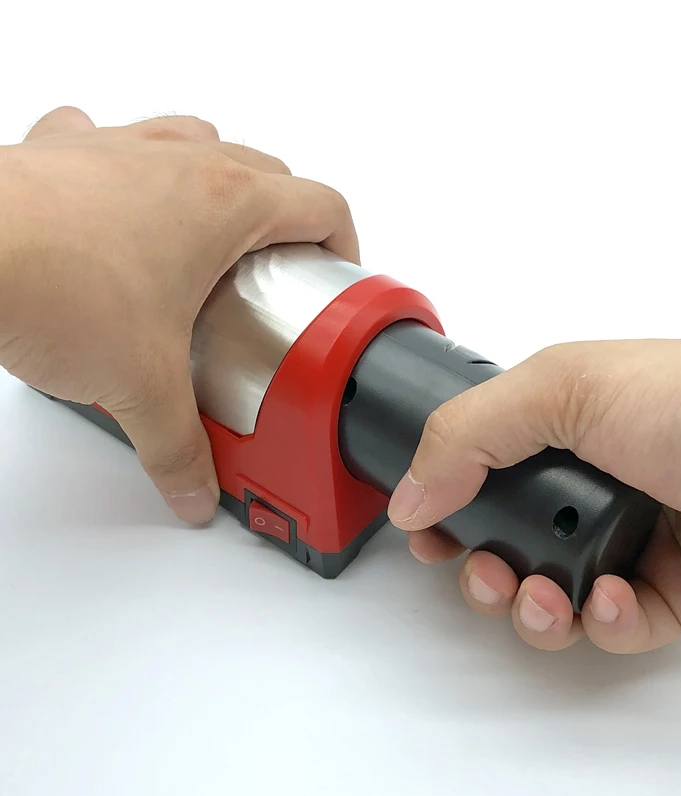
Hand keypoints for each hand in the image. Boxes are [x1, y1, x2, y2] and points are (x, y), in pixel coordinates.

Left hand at [0, 106, 357, 523]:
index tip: (337, 272)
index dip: (344, 241)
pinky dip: (130, 167)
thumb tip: (194, 488)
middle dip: (286, 219)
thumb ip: (179, 448)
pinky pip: (115, 139)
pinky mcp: (67, 153)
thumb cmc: (53, 286)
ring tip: (208, 237)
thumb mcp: (140, 385)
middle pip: (268, 172)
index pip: (321, 206)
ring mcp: (122, 149)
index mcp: (226, 204)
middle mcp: (180, 162)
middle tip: (275, 270)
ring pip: (200, 142)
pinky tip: (120, 206)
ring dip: (218, 181)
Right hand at [387, 338, 680, 652]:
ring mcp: (628, 539)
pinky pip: (612, 627)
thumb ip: (468, 433)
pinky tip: (616, 596)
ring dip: (531, 609)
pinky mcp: (670, 591)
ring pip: (549, 596)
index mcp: (559, 428)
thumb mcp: (565, 388)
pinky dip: (604, 621)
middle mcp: (588, 484)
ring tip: (546, 598)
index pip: (478, 473)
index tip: (429, 533)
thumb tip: (408, 493)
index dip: (444, 508)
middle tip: (487, 572)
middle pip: (506, 545)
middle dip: (481, 573)